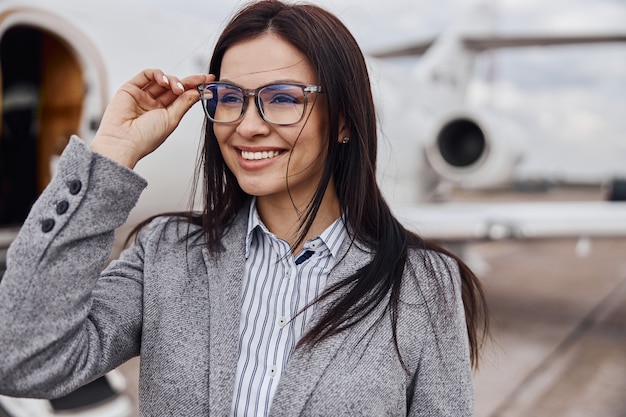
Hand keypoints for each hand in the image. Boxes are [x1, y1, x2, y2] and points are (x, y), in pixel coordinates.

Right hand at [90, 69, 213, 167]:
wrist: (123, 142)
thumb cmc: (145, 138)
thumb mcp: (172, 120)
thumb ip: (184, 103)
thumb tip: (198, 91)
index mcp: (165, 114)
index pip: (182, 97)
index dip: (195, 88)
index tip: (209, 81)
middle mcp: (154, 104)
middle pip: (174, 87)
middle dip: (188, 82)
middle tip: (201, 80)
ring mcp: (143, 96)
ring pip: (162, 80)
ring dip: (173, 80)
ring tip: (178, 88)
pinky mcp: (130, 88)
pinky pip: (146, 75)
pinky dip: (158, 74)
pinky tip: (165, 81)